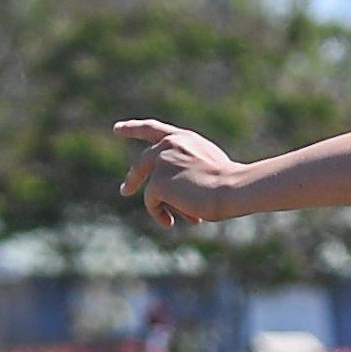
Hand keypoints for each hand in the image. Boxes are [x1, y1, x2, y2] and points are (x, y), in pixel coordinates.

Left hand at [114, 119, 243, 228]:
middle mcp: (168, 145)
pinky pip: (151, 202)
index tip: (117, 129)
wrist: (233, 187)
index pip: (153, 129)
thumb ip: (184, 169)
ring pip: (152, 190)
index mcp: (183, 138)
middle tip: (125, 191)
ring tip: (176, 220)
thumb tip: (165, 192)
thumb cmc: (230, 182)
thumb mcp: (207, 167)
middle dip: (132, 178)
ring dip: (165, 206)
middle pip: (142, 163)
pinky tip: (170, 222)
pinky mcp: (157, 182)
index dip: (134, 129)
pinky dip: (159, 214)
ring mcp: (161, 162)